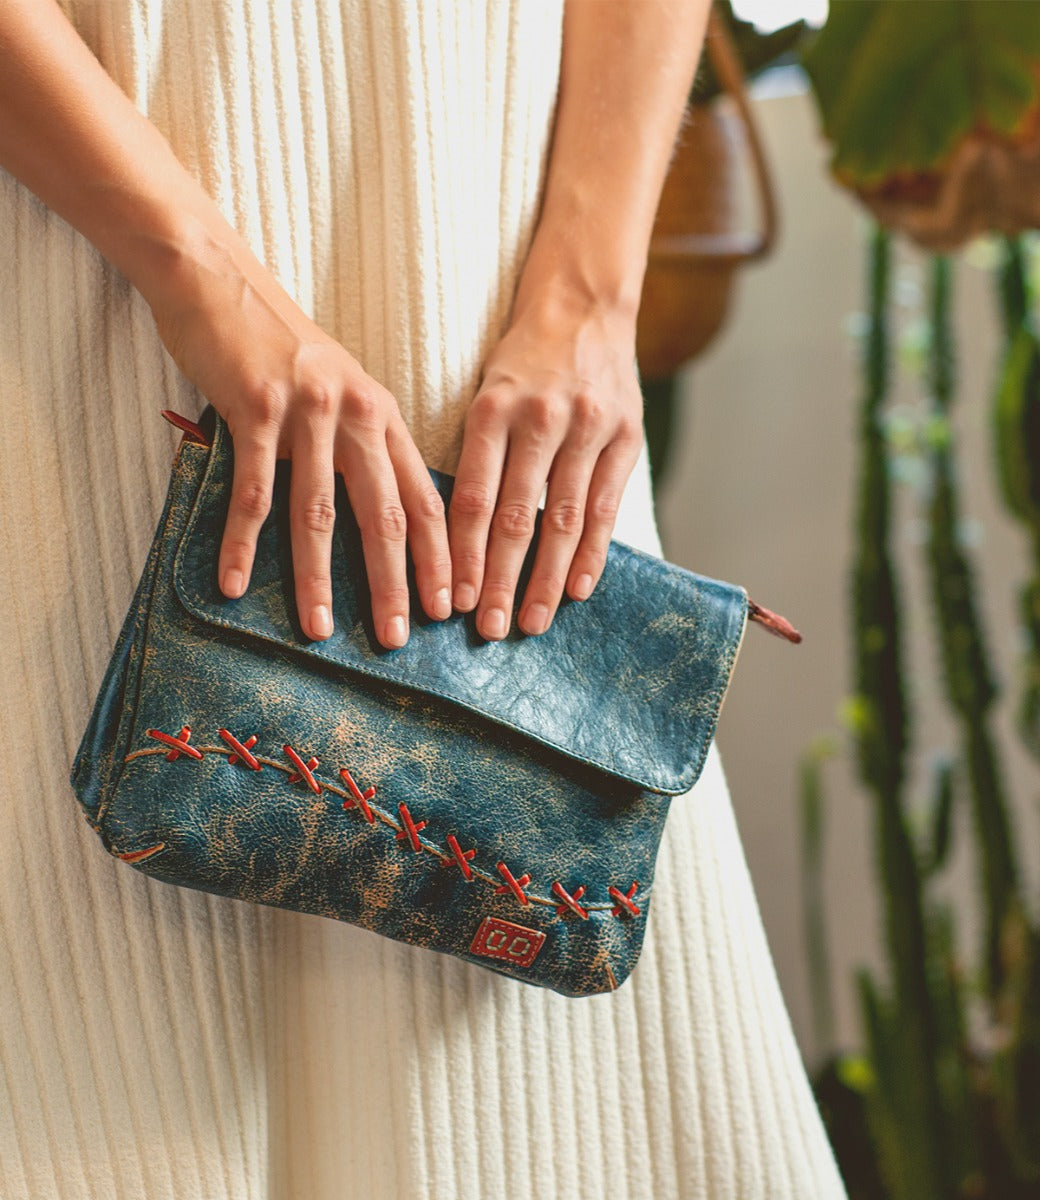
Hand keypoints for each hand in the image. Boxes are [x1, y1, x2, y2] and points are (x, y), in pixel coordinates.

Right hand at [148, 233, 451, 647]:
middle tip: (397, 638)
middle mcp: (356, 414)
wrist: (219, 280)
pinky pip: (252, 491)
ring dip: (317, 578)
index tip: (448, 608)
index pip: (426, 499)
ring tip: (317, 630)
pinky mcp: (255, 409)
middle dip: (394, 583)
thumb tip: (387, 511)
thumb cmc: (281, 345)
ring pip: (318, 512)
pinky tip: (234, 583)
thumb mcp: (342, 388)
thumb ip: (364, 443)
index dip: (441, 557)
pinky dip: (242, 542)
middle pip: (384, 515)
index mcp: (383, 415)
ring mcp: (308, 412)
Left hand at [449, 298, 644, 638]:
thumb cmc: (523, 364)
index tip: (454, 601)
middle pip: (516, 517)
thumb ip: (478, 457)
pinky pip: (605, 506)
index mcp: (492, 409)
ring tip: (532, 622)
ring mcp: (587, 427)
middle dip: (500, 580)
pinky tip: (577, 590)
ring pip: (564, 520)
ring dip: (546, 579)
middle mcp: (540, 419)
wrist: (583, 306)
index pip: (472, 498)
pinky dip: (591, 553)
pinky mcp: (625, 435)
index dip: (462, 555)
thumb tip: (454, 539)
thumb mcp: (486, 395)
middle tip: (488, 630)